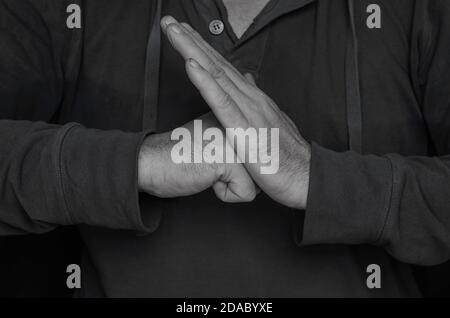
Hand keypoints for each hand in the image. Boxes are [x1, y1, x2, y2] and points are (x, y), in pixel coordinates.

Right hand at [138, 113, 257, 202]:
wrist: (150, 162)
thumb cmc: (180, 154)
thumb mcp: (214, 136)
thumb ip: (235, 132)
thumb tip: (250, 133)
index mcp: (236, 114)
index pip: (262, 149)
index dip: (244, 162)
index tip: (221, 155)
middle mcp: (241, 124)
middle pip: (263, 166)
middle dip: (239, 175)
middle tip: (210, 161)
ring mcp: (237, 140)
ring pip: (258, 181)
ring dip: (232, 183)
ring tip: (208, 168)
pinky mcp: (231, 160)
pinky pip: (245, 193)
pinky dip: (224, 193)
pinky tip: (206, 176)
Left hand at [162, 16, 310, 209]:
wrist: (306, 178)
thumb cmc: (285, 156)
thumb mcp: (269, 125)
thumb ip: (255, 102)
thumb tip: (246, 81)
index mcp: (252, 99)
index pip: (222, 68)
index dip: (202, 48)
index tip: (182, 31)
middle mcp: (250, 98)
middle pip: (215, 64)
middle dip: (190, 40)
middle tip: (169, 21)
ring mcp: (248, 111)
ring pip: (215, 75)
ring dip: (192, 51)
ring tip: (174, 32)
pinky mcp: (245, 130)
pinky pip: (222, 102)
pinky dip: (205, 82)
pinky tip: (191, 65)